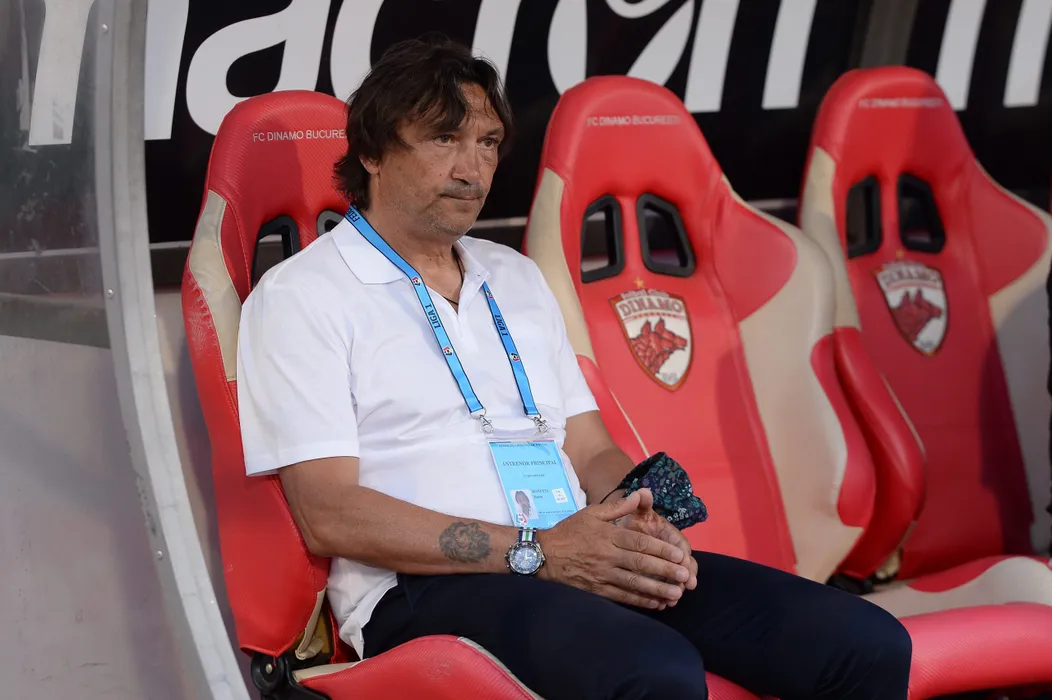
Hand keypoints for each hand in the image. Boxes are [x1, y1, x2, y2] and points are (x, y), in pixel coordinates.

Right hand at [536, 490, 692, 609]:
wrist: (542, 554)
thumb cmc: (570, 531)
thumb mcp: (592, 512)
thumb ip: (618, 506)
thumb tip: (641, 494)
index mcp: (608, 535)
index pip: (640, 542)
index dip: (662, 549)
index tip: (680, 555)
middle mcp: (607, 555)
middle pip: (641, 563)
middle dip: (665, 570)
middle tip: (685, 575)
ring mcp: (602, 574)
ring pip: (634, 583)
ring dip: (657, 589)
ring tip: (676, 593)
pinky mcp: (596, 590)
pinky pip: (622, 596)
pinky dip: (640, 600)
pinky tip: (656, 603)